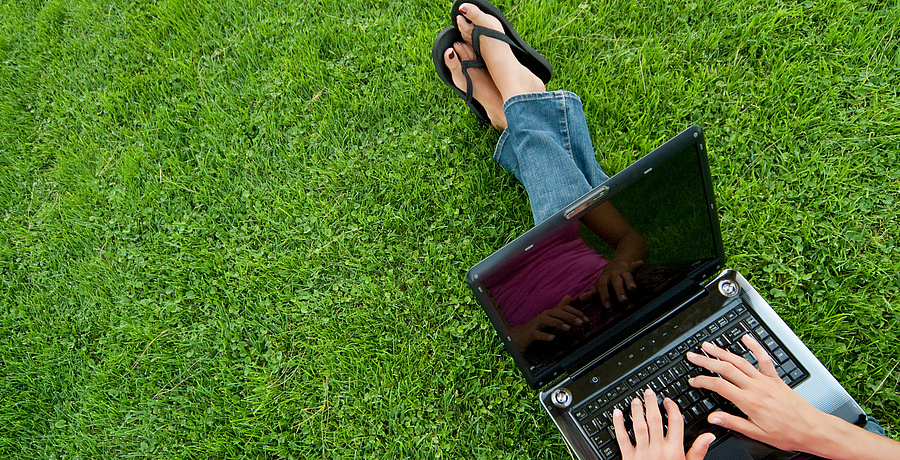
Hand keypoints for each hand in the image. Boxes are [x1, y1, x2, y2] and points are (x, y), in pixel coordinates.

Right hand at [508, 296, 589, 348]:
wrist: (520, 335)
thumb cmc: (537, 326)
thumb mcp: (551, 317)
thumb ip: (560, 308)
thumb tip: (569, 297)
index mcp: (550, 312)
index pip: (564, 308)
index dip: (576, 312)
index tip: (586, 319)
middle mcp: (544, 315)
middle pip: (558, 313)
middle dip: (570, 317)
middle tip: (580, 323)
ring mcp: (537, 324)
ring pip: (548, 321)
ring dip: (559, 324)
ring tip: (568, 329)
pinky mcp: (532, 333)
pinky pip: (538, 334)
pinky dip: (545, 335)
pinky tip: (552, 338)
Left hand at [590, 259, 643, 307]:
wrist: (615, 265)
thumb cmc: (606, 281)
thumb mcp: (598, 286)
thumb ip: (591, 293)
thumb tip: (581, 299)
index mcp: (603, 280)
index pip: (602, 287)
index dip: (604, 296)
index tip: (607, 306)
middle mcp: (612, 275)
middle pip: (615, 282)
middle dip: (619, 291)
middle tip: (623, 301)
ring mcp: (622, 272)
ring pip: (626, 276)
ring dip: (630, 282)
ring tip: (633, 288)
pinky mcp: (630, 270)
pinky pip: (634, 267)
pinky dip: (637, 265)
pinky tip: (641, 262)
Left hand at [613, 388, 714, 459]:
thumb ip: (698, 451)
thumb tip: (709, 436)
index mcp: (674, 450)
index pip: (675, 423)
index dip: (672, 409)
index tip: (668, 401)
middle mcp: (658, 449)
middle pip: (655, 420)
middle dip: (652, 404)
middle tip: (649, 392)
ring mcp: (642, 453)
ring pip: (639, 426)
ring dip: (637, 411)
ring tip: (636, 400)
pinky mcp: (629, 458)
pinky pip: (622, 438)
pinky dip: (618, 425)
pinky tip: (617, 414)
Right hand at [686, 336, 829, 451]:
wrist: (812, 429)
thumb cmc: (787, 434)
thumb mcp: (756, 434)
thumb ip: (733, 422)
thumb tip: (713, 418)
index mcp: (749, 402)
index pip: (719, 386)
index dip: (703, 381)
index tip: (693, 381)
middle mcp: (756, 387)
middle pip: (726, 369)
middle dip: (706, 361)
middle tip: (692, 356)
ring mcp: (766, 380)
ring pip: (740, 361)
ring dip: (722, 352)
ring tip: (709, 346)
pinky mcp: (776, 378)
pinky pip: (764, 359)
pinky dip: (755, 347)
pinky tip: (746, 339)